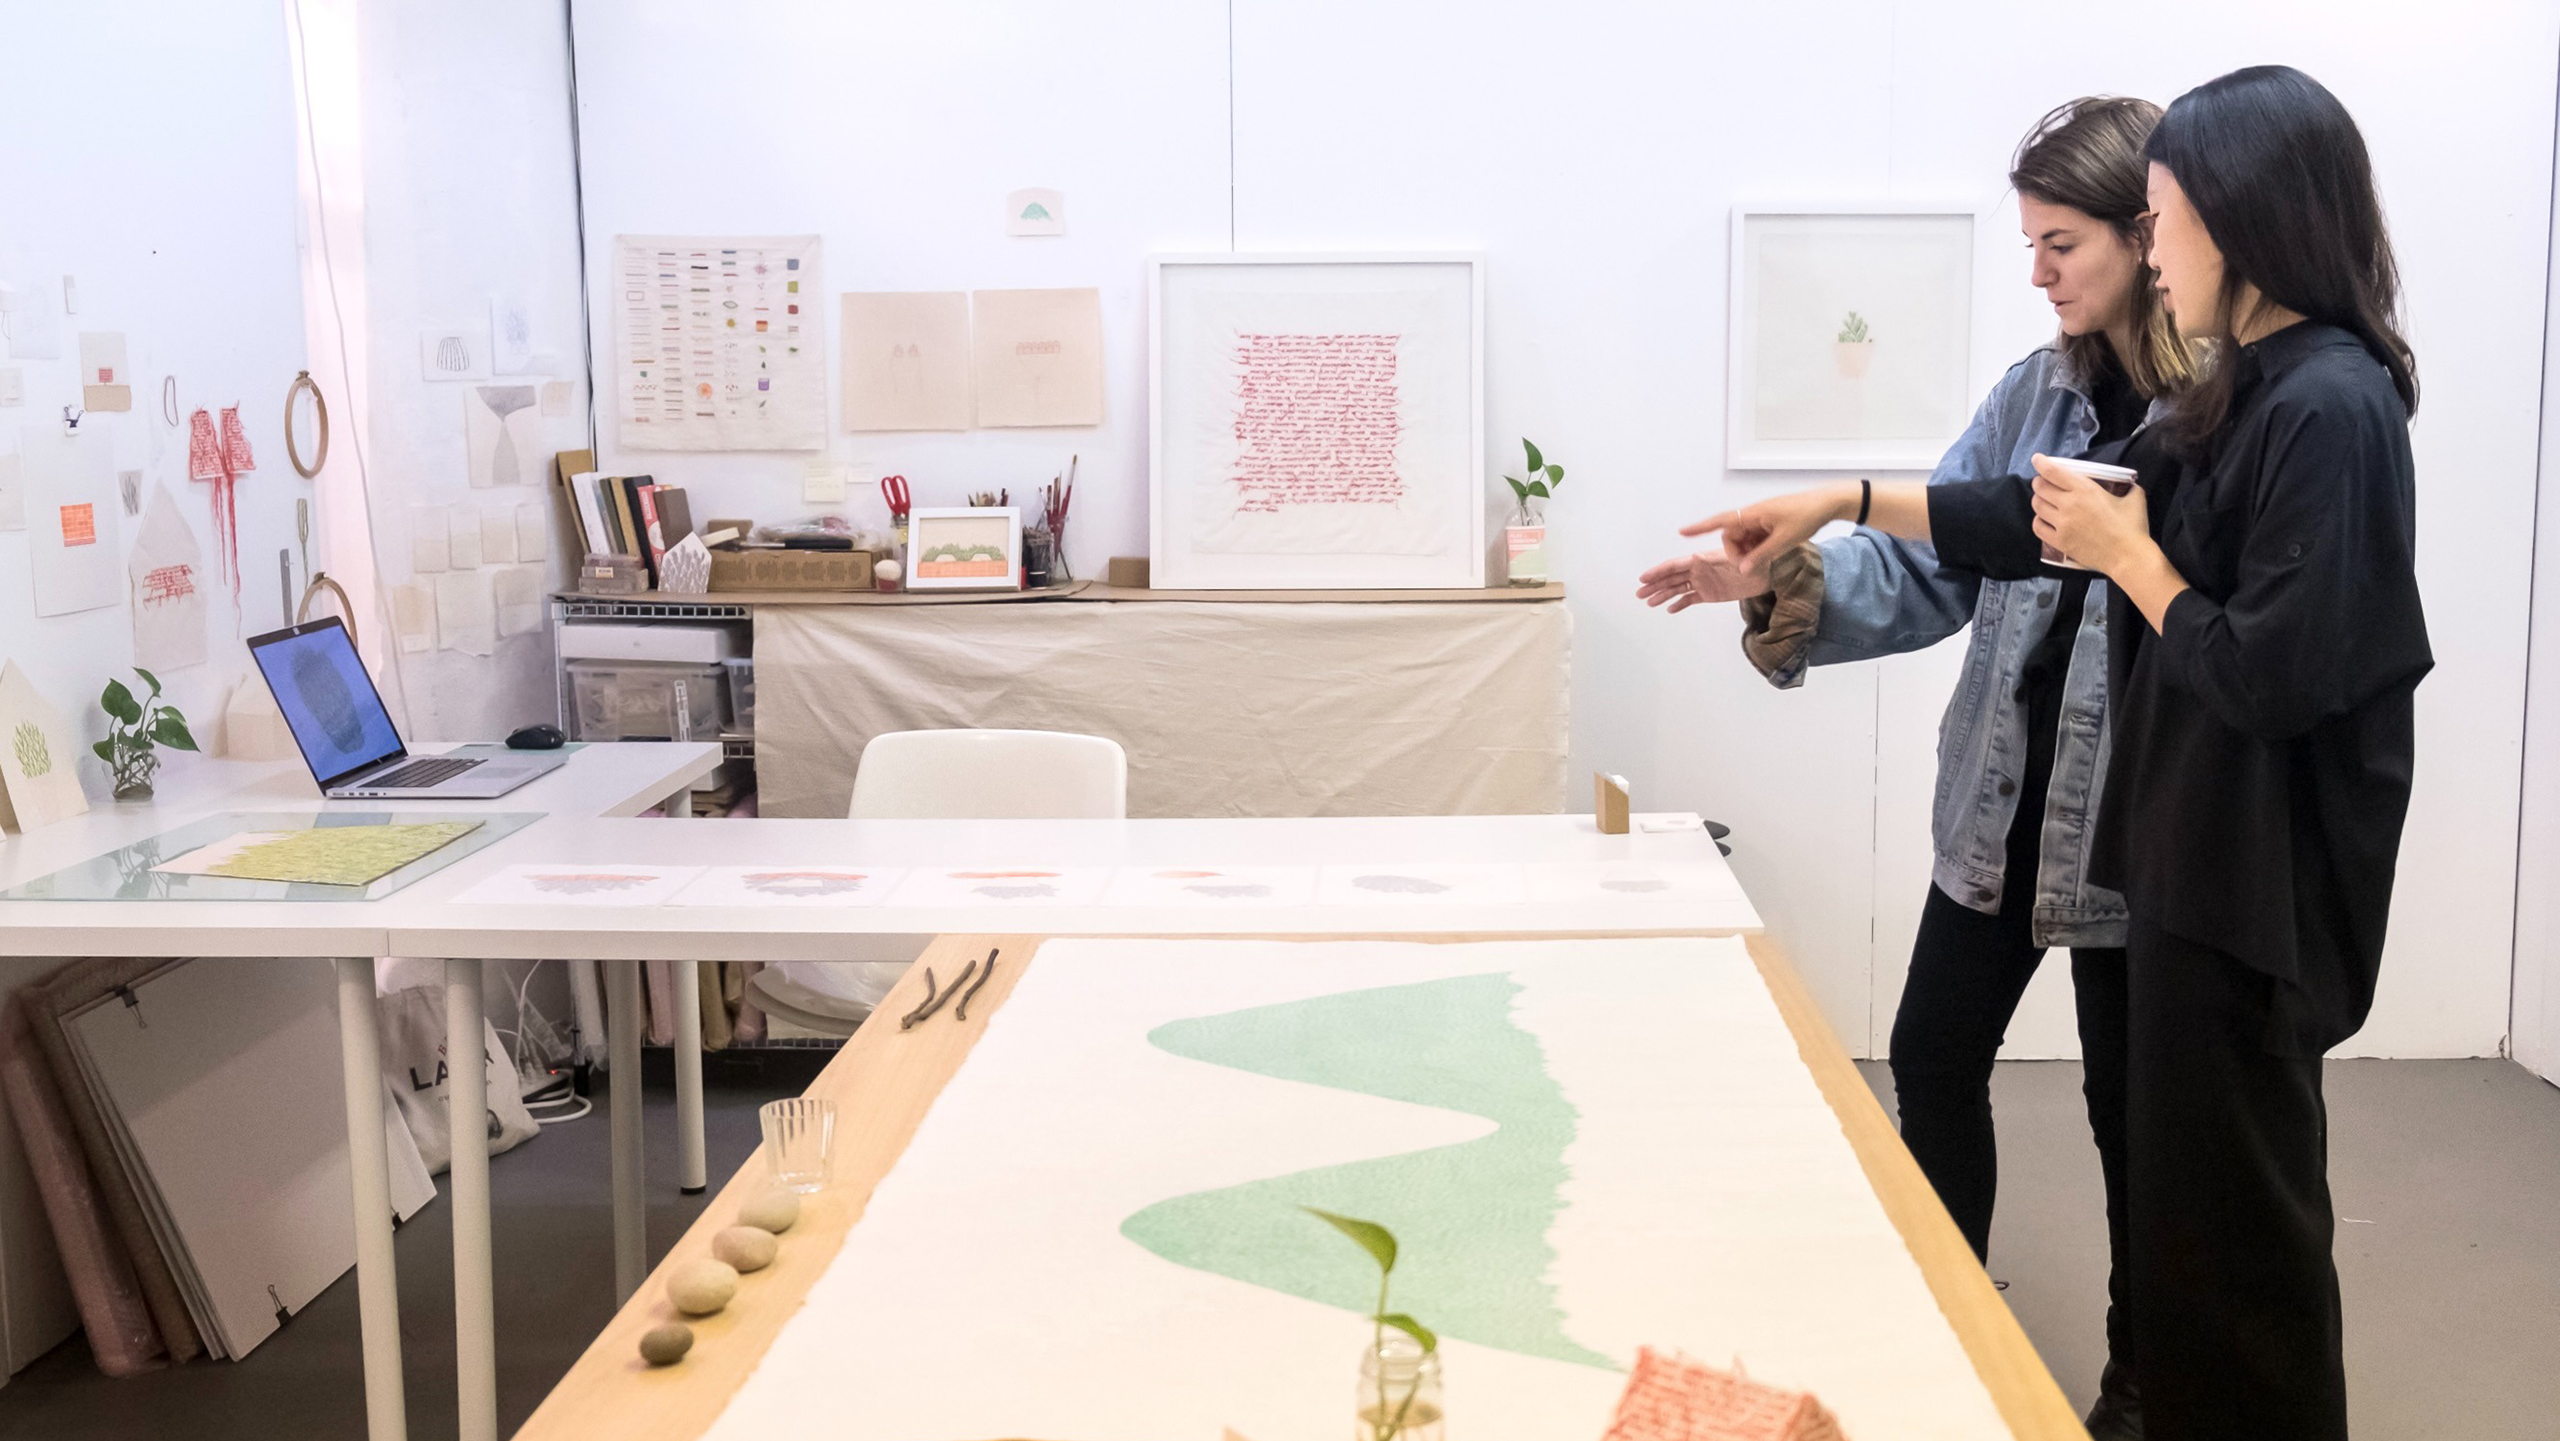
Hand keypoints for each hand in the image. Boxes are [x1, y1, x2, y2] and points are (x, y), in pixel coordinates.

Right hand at [1637, 547, 1769, 611]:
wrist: (1769, 571)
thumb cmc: (1754, 560)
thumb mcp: (1738, 558)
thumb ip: (1716, 559)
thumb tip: (1699, 557)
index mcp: (1702, 559)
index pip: (1675, 565)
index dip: (1658, 572)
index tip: (1644, 578)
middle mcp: (1699, 570)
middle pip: (1672, 578)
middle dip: (1655, 585)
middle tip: (1639, 594)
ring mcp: (1704, 582)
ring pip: (1678, 589)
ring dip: (1663, 595)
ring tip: (1649, 603)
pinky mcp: (1711, 593)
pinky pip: (1691, 599)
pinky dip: (1680, 604)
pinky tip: (1670, 609)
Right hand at [1680, 483, 1859, 574]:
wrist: (1827, 504)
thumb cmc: (1806, 517)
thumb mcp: (1784, 540)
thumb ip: (1761, 556)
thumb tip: (1742, 569)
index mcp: (1752, 514)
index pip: (1720, 521)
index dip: (1700, 528)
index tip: (1682, 532)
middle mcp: (1753, 515)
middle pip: (1732, 536)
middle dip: (1737, 552)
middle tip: (1751, 566)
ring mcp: (1761, 519)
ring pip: (1744, 539)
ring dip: (1749, 552)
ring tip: (1766, 560)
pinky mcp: (1769, 523)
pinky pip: (1755, 538)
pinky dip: (1758, 548)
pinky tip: (1771, 554)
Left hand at [2029, 453, 2153, 576]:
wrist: (2128, 557)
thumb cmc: (2133, 526)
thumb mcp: (2134, 497)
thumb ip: (2126, 485)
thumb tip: (2125, 482)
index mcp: (2085, 490)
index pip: (2053, 472)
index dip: (2042, 463)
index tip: (2037, 459)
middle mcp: (2069, 504)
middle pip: (2041, 487)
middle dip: (2040, 482)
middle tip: (2044, 483)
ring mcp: (2062, 524)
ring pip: (2037, 506)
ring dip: (2039, 500)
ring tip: (2046, 500)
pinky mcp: (2059, 541)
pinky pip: (2037, 527)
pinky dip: (2038, 520)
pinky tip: (2044, 519)